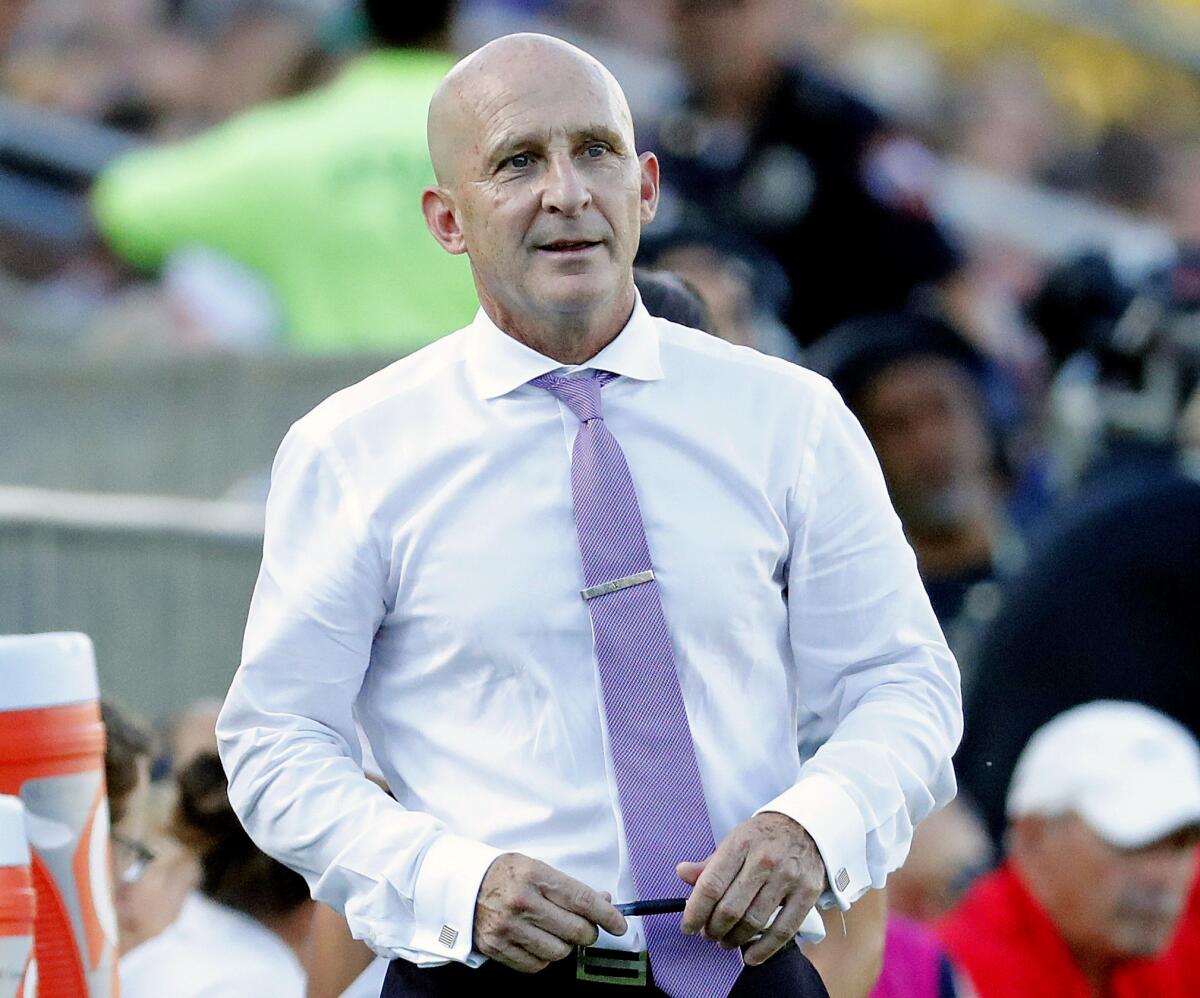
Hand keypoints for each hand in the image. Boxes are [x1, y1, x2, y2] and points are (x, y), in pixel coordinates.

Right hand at [473, 853, 627, 972]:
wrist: (461, 884)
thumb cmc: (504, 873)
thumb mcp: (536, 867)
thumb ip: (568, 887)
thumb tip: (604, 902)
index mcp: (534, 876)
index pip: (581, 900)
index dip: (607, 915)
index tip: (619, 924)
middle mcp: (521, 903)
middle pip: (575, 931)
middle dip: (588, 932)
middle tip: (585, 927)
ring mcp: (508, 928)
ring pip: (559, 952)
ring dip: (565, 946)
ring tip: (555, 932)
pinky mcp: (497, 948)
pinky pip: (536, 965)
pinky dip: (543, 957)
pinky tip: (537, 941)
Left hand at [678, 812, 826, 965]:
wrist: (805, 827)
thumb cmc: (763, 837)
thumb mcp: (734, 840)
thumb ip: (709, 863)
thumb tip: (682, 873)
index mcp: (740, 844)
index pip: (711, 886)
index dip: (695, 912)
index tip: (688, 927)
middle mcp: (764, 859)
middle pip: (730, 909)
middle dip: (713, 929)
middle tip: (708, 934)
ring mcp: (788, 877)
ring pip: (754, 923)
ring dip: (734, 939)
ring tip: (726, 941)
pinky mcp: (808, 893)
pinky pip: (783, 931)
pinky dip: (763, 950)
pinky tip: (750, 956)